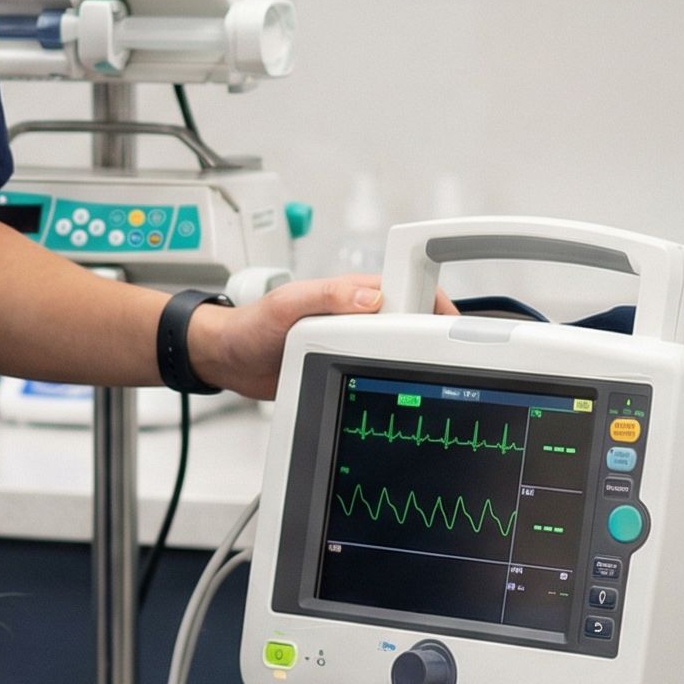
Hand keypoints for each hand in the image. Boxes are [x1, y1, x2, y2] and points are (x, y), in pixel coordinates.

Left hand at [188, 275, 457, 400]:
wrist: (229, 360)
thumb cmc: (250, 327)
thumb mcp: (286, 306)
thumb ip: (326, 296)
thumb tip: (371, 296)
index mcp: (355, 292)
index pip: (412, 287)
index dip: (436, 302)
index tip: (454, 323)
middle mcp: (363, 315)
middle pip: (417, 325)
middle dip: (433, 342)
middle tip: (437, 366)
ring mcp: (358, 342)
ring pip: (404, 353)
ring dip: (414, 367)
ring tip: (419, 385)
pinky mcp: (349, 366)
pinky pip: (382, 373)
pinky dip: (393, 383)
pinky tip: (396, 396)